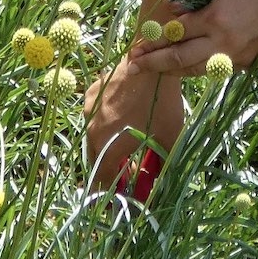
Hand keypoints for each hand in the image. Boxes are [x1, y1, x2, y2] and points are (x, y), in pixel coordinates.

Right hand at [84, 56, 184, 190]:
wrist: (151, 60)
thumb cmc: (162, 102)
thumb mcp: (169, 138)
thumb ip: (162, 166)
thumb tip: (160, 186)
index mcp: (107, 147)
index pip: (101, 181)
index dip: (111, 194)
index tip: (123, 198)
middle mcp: (91, 131)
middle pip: (95, 161)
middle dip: (110, 172)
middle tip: (129, 176)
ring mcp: (89, 110)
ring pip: (94, 139)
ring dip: (107, 149)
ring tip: (128, 148)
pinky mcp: (91, 93)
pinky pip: (94, 118)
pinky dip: (105, 127)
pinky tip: (123, 121)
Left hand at [127, 0, 257, 78]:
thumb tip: (170, 9)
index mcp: (214, 18)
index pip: (174, 34)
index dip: (152, 41)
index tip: (135, 46)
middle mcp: (222, 42)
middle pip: (179, 59)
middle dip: (153, 63)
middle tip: (133, 66)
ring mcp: (236, 57)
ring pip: (196, 70)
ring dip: (172, 70)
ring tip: (155, 68)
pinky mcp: (248, 64)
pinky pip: (215, 69)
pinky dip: (197, 69)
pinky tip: (185, 66)